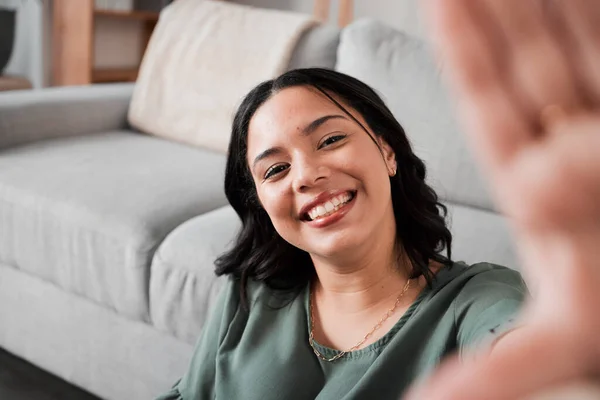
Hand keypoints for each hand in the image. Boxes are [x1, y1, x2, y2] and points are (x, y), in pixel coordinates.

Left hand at [408, 0, 599, 397]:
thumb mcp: (560, 346)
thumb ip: (492, 374)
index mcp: (543, 187)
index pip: (497, 104)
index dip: (475, 51)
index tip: (449, 3)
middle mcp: (575, 149)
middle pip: (532, 61)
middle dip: (502, 12)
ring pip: (572, 46)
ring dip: (539, 4)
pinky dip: (588, 16)